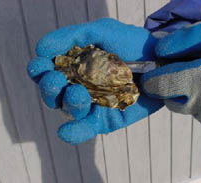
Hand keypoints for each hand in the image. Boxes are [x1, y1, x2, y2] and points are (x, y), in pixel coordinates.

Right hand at [27, 18, 163, 144]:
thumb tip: (41, 48)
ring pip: (68, 111)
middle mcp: (77, 87)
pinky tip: (66, 132)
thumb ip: (71, 36)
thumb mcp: (102, 32)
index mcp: (73, 67)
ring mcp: (90, 105)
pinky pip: (84, 129)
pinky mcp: (104, 121)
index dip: (39, 70)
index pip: (46, 71)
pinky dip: (74, 133)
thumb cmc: (131, 44)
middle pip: (53, 94)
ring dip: (67, 103)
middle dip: (50, 89)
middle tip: (56, 80)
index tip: (41, 66)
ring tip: (78, 93)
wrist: (160, 62)